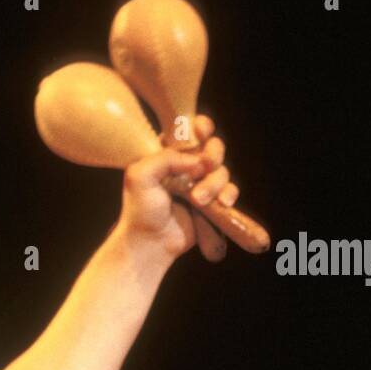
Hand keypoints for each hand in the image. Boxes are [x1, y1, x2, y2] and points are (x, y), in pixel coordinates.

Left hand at [116, 115, 239, 261]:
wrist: (150, 243)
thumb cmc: (140, 210)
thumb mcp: (141, 176)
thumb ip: (166, 157)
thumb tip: (197, 160)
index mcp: (166, 153)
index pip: (189, 131)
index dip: (200, 127)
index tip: (202, 130)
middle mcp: (185, 166)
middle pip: (212, 147)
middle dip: (213, 156)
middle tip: (204, 168)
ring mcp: (200, 183)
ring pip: (222, 171)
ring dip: (214, 184)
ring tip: (198, 200)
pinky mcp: (211, 202)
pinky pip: (230, 190)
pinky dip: (229, 194)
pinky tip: (222, 203)